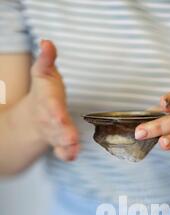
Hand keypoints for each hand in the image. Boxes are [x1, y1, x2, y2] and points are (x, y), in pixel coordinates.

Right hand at [29, 40, 78, 160]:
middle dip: (64, 133)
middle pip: (57, 128)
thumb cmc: (45, 91)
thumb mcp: (43, 72)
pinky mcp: (60, 142)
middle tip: (71, 139)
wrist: (35, 114)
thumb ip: (46, 59)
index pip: (53, 108)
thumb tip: (47, 43)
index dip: (56, 112)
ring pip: (60, 141)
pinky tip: (72, 156)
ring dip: (67, 146)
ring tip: (73, 149)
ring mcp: (55, 133)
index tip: (60, 117)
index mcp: (49, 102)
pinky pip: (62, 151)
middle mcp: (50, 119)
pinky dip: (66, 154)